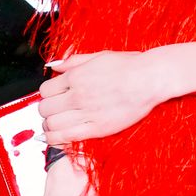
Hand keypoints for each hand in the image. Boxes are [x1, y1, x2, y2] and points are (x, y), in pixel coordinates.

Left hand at [38, 48, 169, 142]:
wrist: (150, 79)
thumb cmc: (129, 66)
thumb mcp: (98, 56)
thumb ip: (73, 61)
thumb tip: (55, 65)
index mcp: (76, 76)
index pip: (45, 90)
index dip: (47, 94)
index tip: (52, 96)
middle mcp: (78, 95)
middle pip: (45, 108)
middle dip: (46, 110)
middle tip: (53, 110)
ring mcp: (87, 113)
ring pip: (52, 124)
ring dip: (49, 125)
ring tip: (53, 124)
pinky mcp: (97, 128)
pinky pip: (67, 137)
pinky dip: (56, 139)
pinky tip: (55, 137)